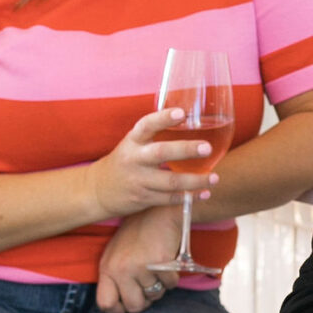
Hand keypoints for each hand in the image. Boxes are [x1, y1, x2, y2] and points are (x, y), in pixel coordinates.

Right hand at [90, 108, 220, 221]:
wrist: (97, 191)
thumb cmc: (124, 162)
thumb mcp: (132, 144)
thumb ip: (154, 135)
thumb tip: (189, 120)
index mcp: (132, 141)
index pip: (147, 125)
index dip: (163, 118)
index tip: (182, 113)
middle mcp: (134, 159)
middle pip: (161, 153)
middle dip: (185, 150)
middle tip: (207, 148)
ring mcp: (138, 181)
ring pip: (170, 182)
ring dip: (195, 181)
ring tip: (214, 178)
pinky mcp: (143, 199)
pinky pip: (169, 199)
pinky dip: (188, 197)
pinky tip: (204, 193)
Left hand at [95, 205, 186, 312]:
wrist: (157, 212)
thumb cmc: (137, 233)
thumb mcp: (116, 254)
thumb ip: (114, 277)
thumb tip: (121, 305)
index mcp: (107, 267)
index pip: (105, 303)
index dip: (118, 310)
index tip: (127, 305)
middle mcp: (122, 270)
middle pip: (134, 306)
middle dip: (144, 301)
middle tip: (148, 287)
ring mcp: (141, 267)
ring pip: (155, 295)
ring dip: (159, 286)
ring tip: (157, 268)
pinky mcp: (161, 263)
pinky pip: (170, 285)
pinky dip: (172, 278)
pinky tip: (167, 262)